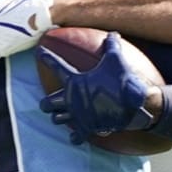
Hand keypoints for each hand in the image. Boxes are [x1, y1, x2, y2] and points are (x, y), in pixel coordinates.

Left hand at [38, 33, 152, 144]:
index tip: (39, 52)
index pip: (56, 66)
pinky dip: (75, 136)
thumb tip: (113, 34)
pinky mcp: (87, 128)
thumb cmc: (121, 80)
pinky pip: (75, 137)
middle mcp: (71, 100)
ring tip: (62, 116)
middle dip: (46, 103)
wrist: (132, 103)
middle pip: (46, 104)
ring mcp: (77, 116)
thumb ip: (111, 46)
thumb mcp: (116, 59)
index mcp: (74, 82)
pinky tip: (76, 135)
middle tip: (49, 102)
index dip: (46, 58)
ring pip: (57, 120)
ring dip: (59, 118)